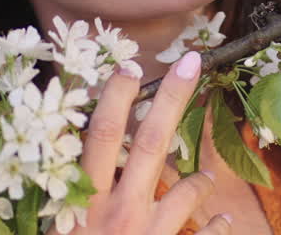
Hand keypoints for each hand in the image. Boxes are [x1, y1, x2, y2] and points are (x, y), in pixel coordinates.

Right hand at [63, 51, 230, 234]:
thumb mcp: (57, 225)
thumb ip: (69, 191)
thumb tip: (70, 153)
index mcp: (85, 200)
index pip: (103, 136)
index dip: (116, 98)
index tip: (128, 65)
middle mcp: (120, 213)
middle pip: (151, 143)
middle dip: (171, 98)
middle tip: (191, 62)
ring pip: (185, 192)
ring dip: (199, 181)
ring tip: (206, 177)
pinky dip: (218, 226)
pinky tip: (223, 220)